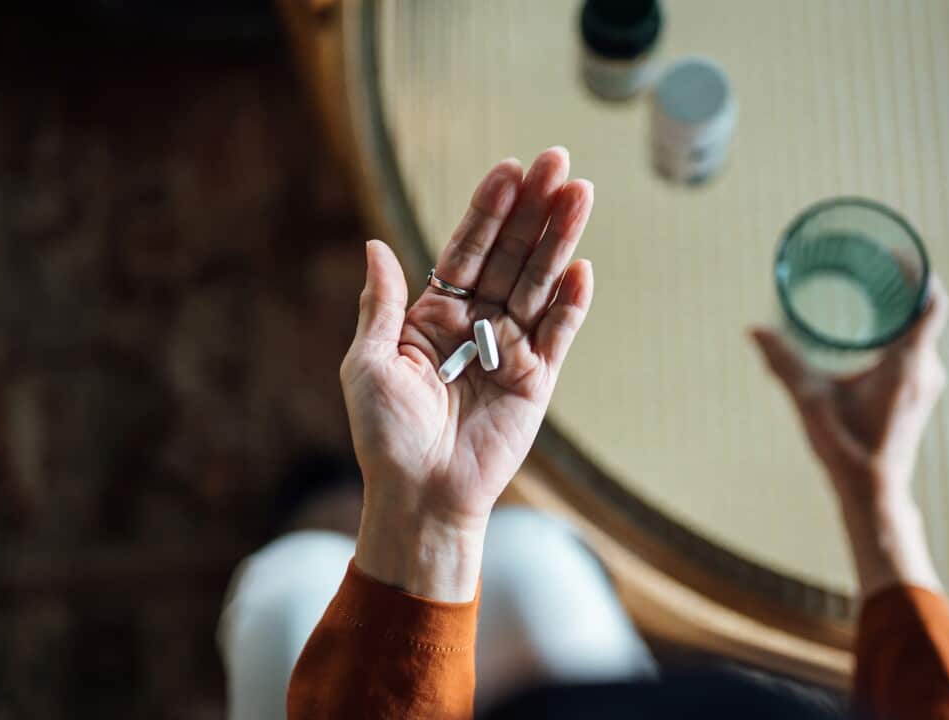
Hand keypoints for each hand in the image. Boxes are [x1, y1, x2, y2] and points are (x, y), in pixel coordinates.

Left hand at [341, 148, 593, 600]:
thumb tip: (377, 245)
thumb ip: (382, 305)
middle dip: (534, 209)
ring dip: (559, 240)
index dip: (488, 210)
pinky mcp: (536, 381)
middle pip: (510, 254)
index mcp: (433, 316)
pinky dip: (570, 303)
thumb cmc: (385, 436)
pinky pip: (557, 334)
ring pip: (538, 283)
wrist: (419, 496)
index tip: (509, 168)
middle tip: (559, 161)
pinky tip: (582, 267)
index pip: (466, 249)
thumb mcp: (367, 364)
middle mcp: (475, 325)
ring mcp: (509, 350)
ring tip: (580, 193)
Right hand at [751, 277, 948, 594]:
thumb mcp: (810, 401)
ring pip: (921, 331)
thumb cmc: (846, 448)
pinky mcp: (919, 395)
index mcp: (908, 364)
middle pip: (925, 311)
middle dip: (901, 284)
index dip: (918, 271)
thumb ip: (783, 362)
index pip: (931, 302)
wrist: (874, 493)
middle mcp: (926, 369)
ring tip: (869, 289)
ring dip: (899, 308)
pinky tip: (872, 329)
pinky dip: (898, 331)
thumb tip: (754, 329)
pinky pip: (916, 348)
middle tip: (871, 264)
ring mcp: (927, 383)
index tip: (893, 253)